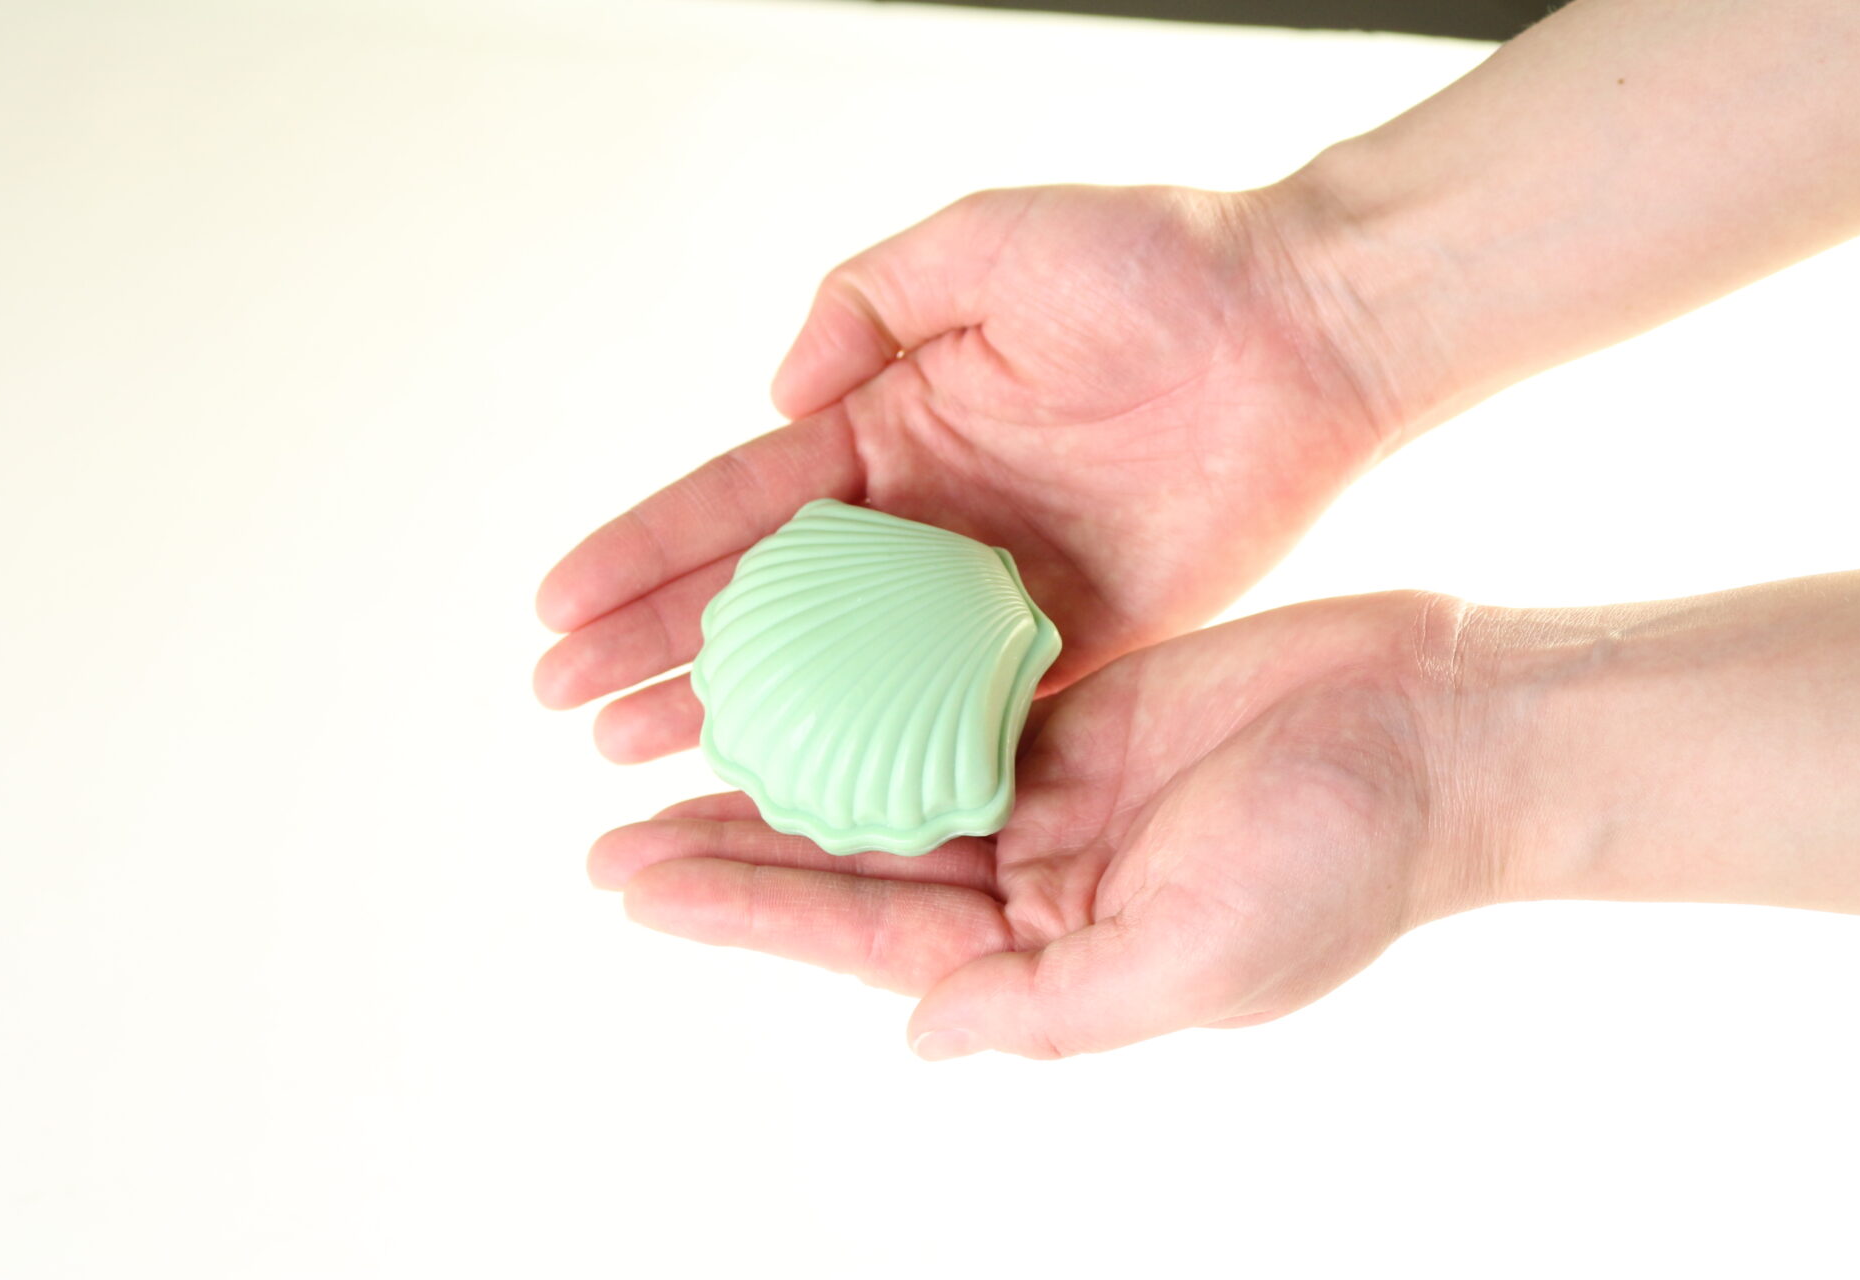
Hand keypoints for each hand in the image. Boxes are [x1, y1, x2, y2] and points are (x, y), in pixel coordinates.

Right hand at [533, 182, 1399, 760]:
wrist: (1303, 331)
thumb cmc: (1154, 265)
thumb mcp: (983, 245)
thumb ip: (866, 302)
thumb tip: (780, 392)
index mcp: (889, 425)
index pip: (739, 502)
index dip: (643, 552)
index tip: (556, 606)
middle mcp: (922, 519)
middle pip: (765, 600)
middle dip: (658, 648)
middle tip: (569, 708)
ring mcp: (985, 589)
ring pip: (839, 669)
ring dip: (739, 711)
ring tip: (638, 756)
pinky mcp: (1065, 640)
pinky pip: (949, 706)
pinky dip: (874, 748)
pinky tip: (799, 784)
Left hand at [587, 590, 1490, 1058]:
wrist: (1442, 732)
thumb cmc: (1342, 857)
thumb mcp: (1200, 954)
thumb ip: (1053, 1006)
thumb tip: (918, 1034)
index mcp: (1055, 953)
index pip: (869, 938)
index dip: (750, 911)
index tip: (638, 883)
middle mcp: (1039, 881)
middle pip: (857, 864)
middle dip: (738, 851)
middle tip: (613, 833)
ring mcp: (1055, 792)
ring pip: (889, 779)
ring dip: (791, 768)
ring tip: (673, 753)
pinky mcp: (1078, 709)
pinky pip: (948, 697)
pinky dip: (874, 687)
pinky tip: (802, 668)